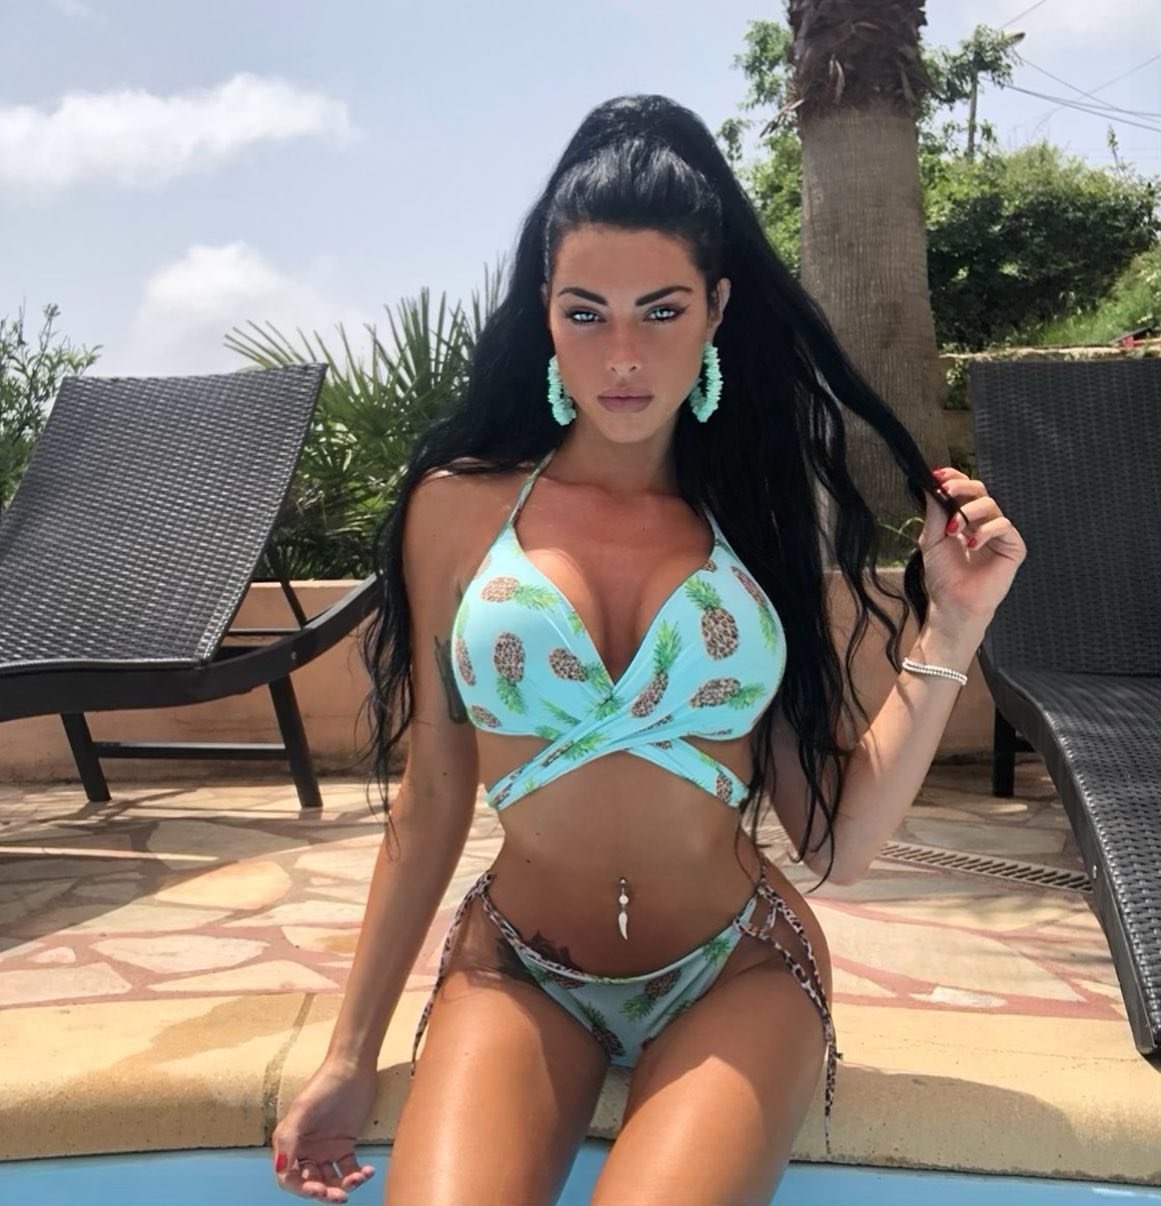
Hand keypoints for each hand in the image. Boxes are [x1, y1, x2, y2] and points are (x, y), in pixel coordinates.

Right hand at [272, 1058, 378, 1201]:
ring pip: (331, 1180)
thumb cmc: (324, 1084)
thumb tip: (280, 1169)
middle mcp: (306, 1150)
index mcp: (290, 1143)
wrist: (353, 1067)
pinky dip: (358, 1175)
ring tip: (357, 1179)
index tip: (318, 1190)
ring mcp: (326, 1149)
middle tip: (340, 1196)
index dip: (301, 1189)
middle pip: (311, 1183)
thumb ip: (288, 1139)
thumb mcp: (302, 1109)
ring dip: (343, 1186)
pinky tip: (367, 1171)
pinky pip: (349, 1169)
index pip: (289, 1178)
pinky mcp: (345, 1145)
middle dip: (325, 1193)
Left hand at [918, 467, 1027, 628]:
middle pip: (980, 490)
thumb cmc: (943, 575)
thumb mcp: (932, 539)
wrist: (953, 603)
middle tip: (947, 492)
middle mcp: (983, 522)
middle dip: (962, 487)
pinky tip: (972, 545)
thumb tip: (932, 485)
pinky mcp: (1013, 546)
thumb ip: (934, 512)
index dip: (954, 478)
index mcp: (964, 518)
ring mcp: (999, 533)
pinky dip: (985, 531)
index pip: (964, 490)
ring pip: (991, 505)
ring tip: (953, 530)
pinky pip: (1003, 525)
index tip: (938, 475)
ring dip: (969, 512)